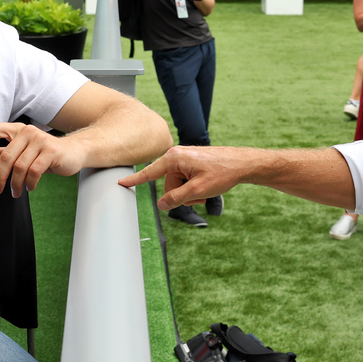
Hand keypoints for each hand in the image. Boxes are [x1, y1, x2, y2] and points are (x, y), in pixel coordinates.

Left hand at [0, 121, 88, 196]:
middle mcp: (28, 131)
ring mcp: (40, 140)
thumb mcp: (25, 151)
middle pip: (6, 156)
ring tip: (16, 192)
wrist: (74, 152)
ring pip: (20, 167)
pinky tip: (29, 187)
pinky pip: (34, 171)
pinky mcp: (51, 151)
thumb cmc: (46, 153)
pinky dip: (29, 183)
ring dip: (15, 184)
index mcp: (18, 129)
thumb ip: (7, 152)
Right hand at [117, 145, 239, 209]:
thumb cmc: (222, 173)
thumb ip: (176, 198)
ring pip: (178, 185)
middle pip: (168, 185)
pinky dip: (194, 187)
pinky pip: (185, 180)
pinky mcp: (191, 163)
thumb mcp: (197, 190)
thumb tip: (162, 205)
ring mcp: (184, 159)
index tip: (120, 182)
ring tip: (206, 192)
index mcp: (174, 158)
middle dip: (182, 195)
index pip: (150, 172)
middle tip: (201, 196)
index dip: (135, 180)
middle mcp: (177, 155)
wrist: (242, 163)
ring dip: (190, 193)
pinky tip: (206, 187)